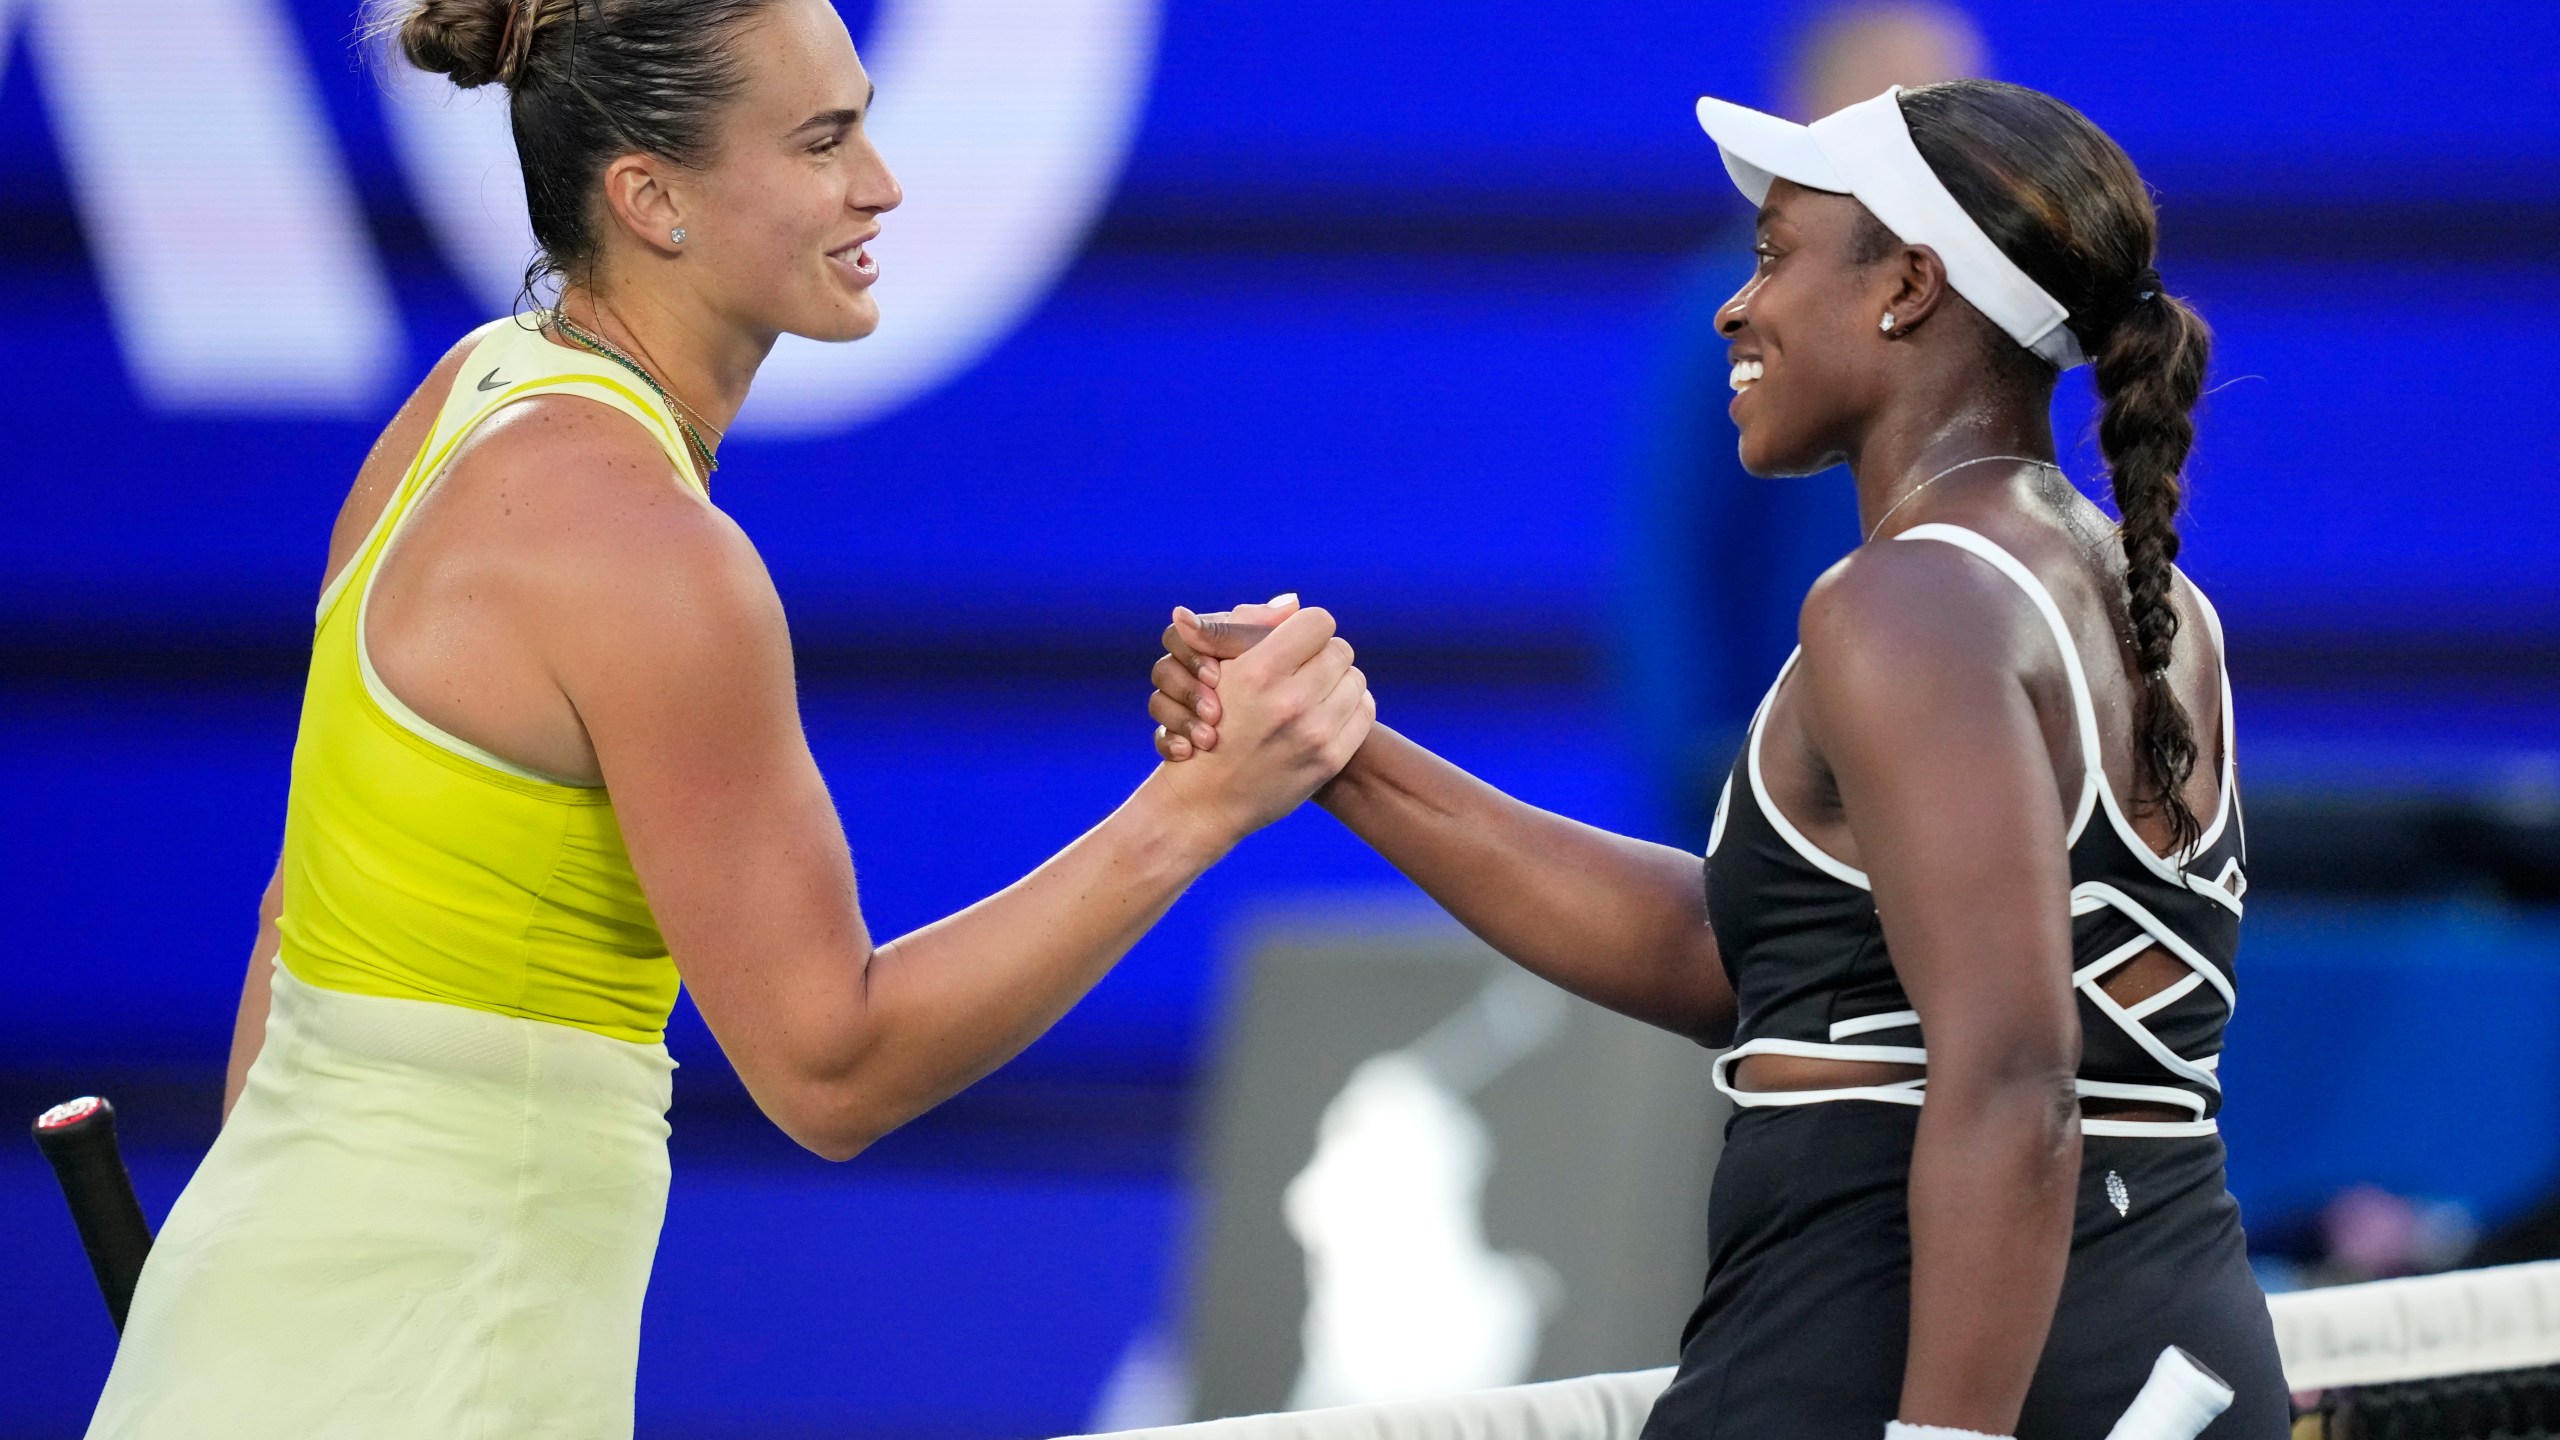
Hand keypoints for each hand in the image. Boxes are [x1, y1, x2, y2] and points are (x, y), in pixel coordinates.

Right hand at [1152, 601, 1372, 838]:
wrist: (1205, 799)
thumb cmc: (1207, 724)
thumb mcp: (1215, 670)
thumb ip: (1248, 628)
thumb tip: (1292, 601)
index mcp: (1259, 672)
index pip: (1318, 622)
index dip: (1306, 629)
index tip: (1293, 643)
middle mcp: (1290, 701)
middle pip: (1340, 650)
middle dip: (1322, 655)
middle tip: (1302, 670)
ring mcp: (1314, 733)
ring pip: (1356, 679)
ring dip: (1337, 681)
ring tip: (1312, 692)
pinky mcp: (1330, 758)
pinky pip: (1364, 712)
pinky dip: (1349, 708)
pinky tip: (1326, 713)